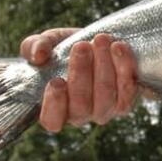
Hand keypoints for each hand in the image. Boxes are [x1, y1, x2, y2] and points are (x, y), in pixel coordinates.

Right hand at [20, 28, 138, 131]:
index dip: (54, 104)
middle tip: (81, 46)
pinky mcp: (125, 102)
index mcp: (55, 108)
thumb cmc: (64, 49)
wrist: (97, 44)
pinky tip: (118, 47)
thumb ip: (34, 47)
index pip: (52, 120)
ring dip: (104, 66)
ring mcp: (104, 111)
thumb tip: (38, 55)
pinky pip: (128, 91)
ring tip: (100, 40)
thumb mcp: (46, 43)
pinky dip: (125, 67)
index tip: (56, 80)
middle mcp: (79, 115)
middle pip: (81, 106)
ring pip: (105, 97)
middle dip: (81, 73)